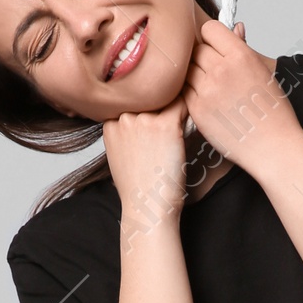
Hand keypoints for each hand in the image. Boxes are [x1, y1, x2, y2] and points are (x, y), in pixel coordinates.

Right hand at [103, 96, 189, 240]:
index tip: (158, 115)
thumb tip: (143, 115)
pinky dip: (190, 110)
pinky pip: (182, 105)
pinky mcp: (165, 126)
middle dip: (162, 100)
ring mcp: (143, 120)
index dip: (148, 103)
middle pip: (149, 94)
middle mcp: (124, 117)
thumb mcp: (121, 153)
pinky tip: (192, 120)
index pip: (133, 99)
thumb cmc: (139, 185)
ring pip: (166, 96)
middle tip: (173, 117)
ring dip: (177, 103)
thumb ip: (126, 130)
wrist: (148, 208)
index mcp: (110, 122)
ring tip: (183, 119)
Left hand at [183, 19, 302, 181]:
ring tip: (210, 88)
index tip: (216, 48)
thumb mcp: (265, 73)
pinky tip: (207, 102)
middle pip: (196, 49)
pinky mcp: (197, 111)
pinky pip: (184, 92)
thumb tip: (236, 28)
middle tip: (212, 71)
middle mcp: (222, 71)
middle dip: (202, 57)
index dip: (211, 38)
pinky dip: (191, 94)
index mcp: (241, 56)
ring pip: (186, 70)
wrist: (274, 148)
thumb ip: (244, 49)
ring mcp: (207, 91)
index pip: (209, 29)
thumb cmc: (274, 113)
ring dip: (194, 75)